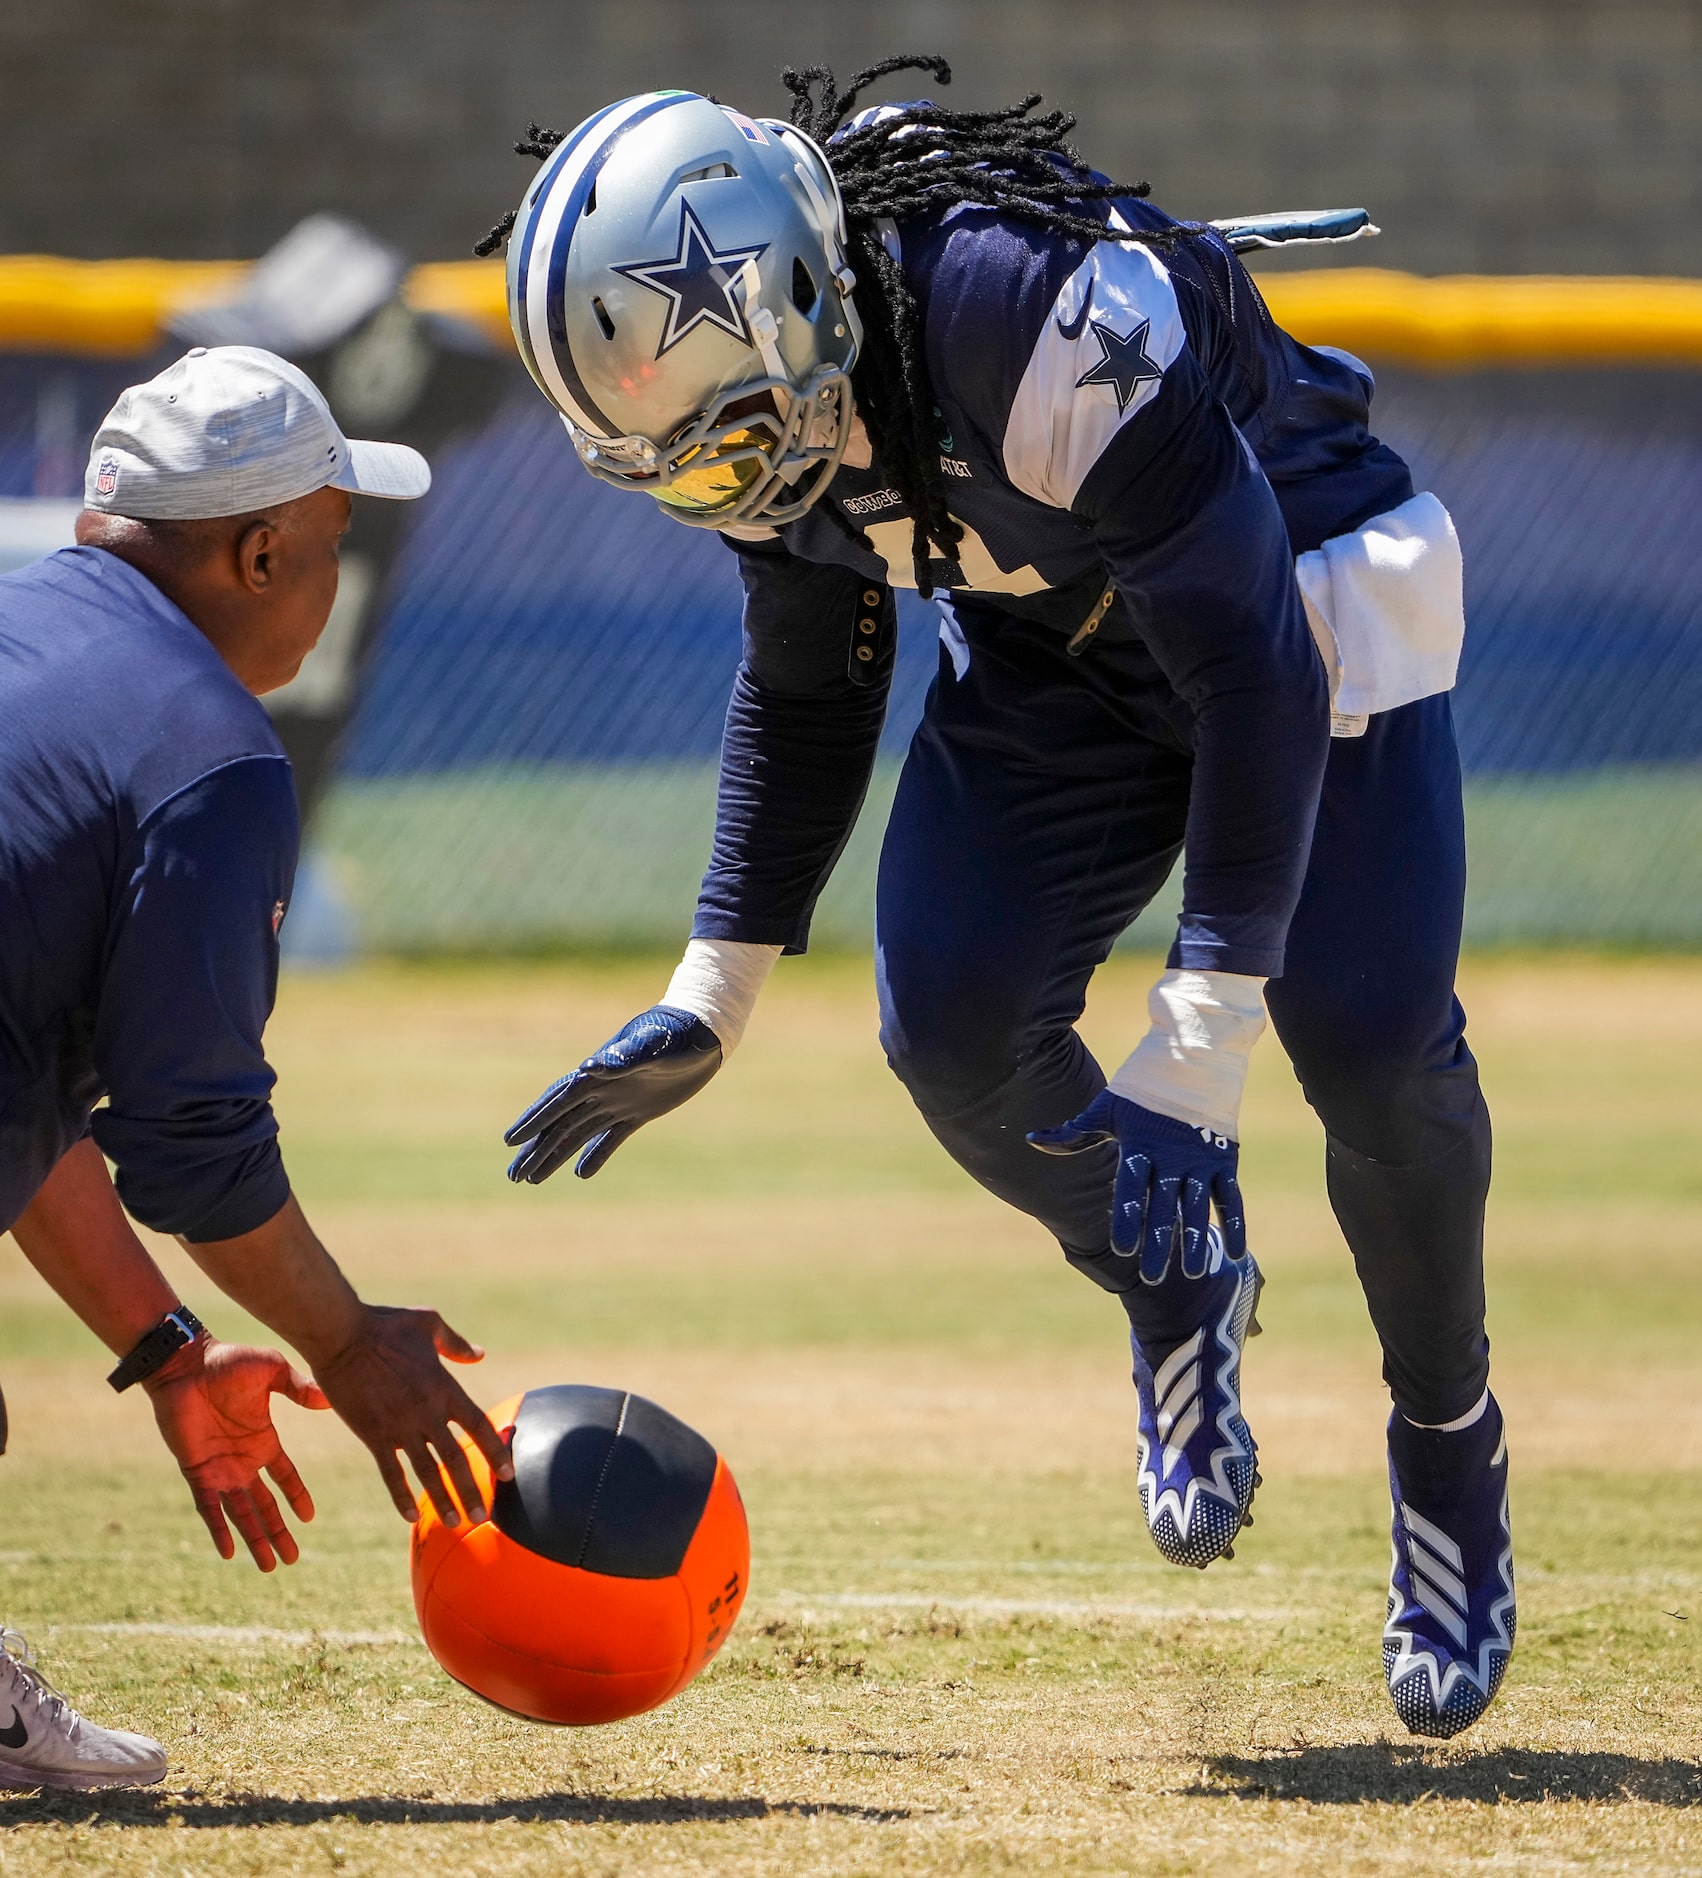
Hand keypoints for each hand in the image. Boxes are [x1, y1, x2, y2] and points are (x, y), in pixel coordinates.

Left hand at [145, 1338, 326, 1570]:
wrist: (186, 1364)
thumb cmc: (227, 1362)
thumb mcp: (272, 1370)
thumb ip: (298, 1387)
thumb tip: (329, 1399)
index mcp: (263, 1439)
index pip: (285, 1476)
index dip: (297, 1497)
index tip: (309, 1517)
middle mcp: (242, 1460)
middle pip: (264, 1506)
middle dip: (278, 1533)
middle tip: (291, 1559)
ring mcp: (219, 1468)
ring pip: (240, 1514)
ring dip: (254, 1539)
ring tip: (268, 1566)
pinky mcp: (197, 1470)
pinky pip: (208, 1507)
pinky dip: (219, 1529)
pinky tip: (229, 1552)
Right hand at [309, 1304, 512, 1525]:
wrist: (342, 1335)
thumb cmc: (385, 1324)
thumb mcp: (428, 1324)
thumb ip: (455, 1343)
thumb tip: (479, 1354)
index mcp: (444, 1387)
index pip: (478, 1426)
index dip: (495, 1451)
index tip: (509, 1472)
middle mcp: (427, 1412)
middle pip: (456, 1458)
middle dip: (472, 1489)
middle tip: (484, 1516)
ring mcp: (400, 1427)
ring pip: (427, 1472)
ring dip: (443, 1500)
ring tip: (457, 1523)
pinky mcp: (373, 1435)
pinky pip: (390, 1472)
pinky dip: (401, 1495)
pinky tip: (411, 1515)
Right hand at [504, 1006, 722, 1183]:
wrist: (704, 1033)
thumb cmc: (676, 1034)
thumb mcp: (651, 1046)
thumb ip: (623, 1058)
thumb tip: (590, 1066)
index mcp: (598, 1075)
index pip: (559, 1102)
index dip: (535, 1121)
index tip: (510, 1141)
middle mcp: (601, 1089)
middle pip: (560, 1124)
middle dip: (536, 1148)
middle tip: (513, 1176)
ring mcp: (618, 1101)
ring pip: (578, 1134)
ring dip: (555, 1155)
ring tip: (532, 1180)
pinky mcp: (639, 1112)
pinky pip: (611, 1138)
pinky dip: (595, 1155)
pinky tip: (580, 1174)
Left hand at [1028, 1090, 1245, 1280]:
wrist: (1193, 1056)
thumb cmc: (1142, 1086)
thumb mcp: (1106, 1108)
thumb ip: (1073, 1133)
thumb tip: (1031, 1141)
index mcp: (1140, 1145)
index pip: (1131, 1189)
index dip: (1128, 1218)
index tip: (1121, 1248)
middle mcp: (1171, 1157)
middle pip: (1163, 1206)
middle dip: (1158, 1243)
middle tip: (1150, 1277)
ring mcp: (1200, 1159)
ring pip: (1197, 1207)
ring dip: (1194, 1240)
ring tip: (1188, 1273)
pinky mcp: (1224, 1159)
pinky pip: (1232, 1197)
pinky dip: (1235, 1223)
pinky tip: (1235, 1252)